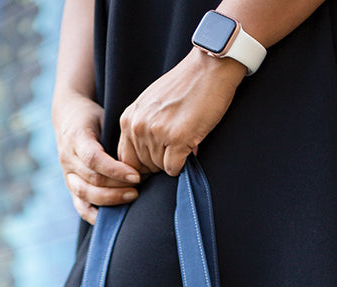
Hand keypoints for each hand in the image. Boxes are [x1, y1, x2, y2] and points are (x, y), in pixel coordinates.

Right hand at [53, 92, 140, 222]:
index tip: (136, 175)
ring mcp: (67, 175)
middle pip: (92, 180)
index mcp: (76, 138)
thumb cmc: (94, 118)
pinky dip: (96, 215)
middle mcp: (67, 159)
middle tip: (139, 188)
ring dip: (111, 199)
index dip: (115, 171)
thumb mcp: (105, 118)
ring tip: (132, 196)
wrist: (68, 116)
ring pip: (86, 195)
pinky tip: (114, 218)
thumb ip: (116, 137)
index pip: (94, 160)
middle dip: (117, 187)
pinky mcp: (70, 187)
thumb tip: (143, 155)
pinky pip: (81, 207)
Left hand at [118, 50, 246, 176]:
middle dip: (160, 161)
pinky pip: (173, 169)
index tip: (157, 156)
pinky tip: (190, 145)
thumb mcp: (150, 104)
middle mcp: (138, 127)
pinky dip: (183, 164)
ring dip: (174, 159)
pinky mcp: (177, 139)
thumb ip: (142, 126)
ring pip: (160, 168)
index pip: (127, 158)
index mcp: (129, 118)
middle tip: (175, 144)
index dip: (142, 163)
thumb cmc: (185, 86)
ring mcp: (157, 133)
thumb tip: (143, 157)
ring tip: (184, 137)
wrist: (210, 67)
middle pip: (144, 166)